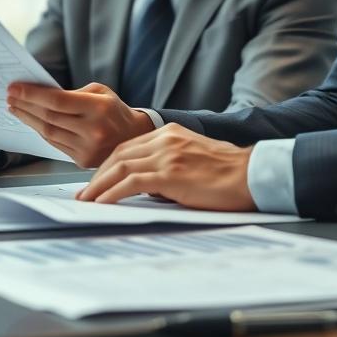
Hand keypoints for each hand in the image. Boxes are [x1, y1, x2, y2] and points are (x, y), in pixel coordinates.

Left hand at [5, 82, 153, 167]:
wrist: (135, 138)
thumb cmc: (114, 111)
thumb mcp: (100, 92)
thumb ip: (72, 93)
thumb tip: (40, 94)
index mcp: (99, 108)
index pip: (58, 101)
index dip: (33, 95)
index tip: (15, 88)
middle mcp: (94, 130)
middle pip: (49, 118)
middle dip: (25, 106)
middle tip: (10, 96)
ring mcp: (88, 148)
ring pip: (49, 133)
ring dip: (28, 120)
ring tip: (15, 108)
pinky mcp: (83, 160)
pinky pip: (54, 144)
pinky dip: (40, 132)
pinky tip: (31, 122)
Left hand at [76, 123, 255, 210]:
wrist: (252, 174)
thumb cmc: (230, 172)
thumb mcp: (193, 157)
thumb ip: (169, 163)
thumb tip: (149, 184)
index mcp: (170, 133)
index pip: (128, 146)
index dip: (108, 164)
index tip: (97, 179)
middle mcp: (165, 139)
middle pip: (118, 155)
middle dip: (98, 176)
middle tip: (85, 193)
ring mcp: (167, 155)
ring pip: (120, 167)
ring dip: (99, 186)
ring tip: (87, 201)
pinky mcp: (170, 173)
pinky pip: (131, 183)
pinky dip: (112, 194)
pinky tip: (103, 204)